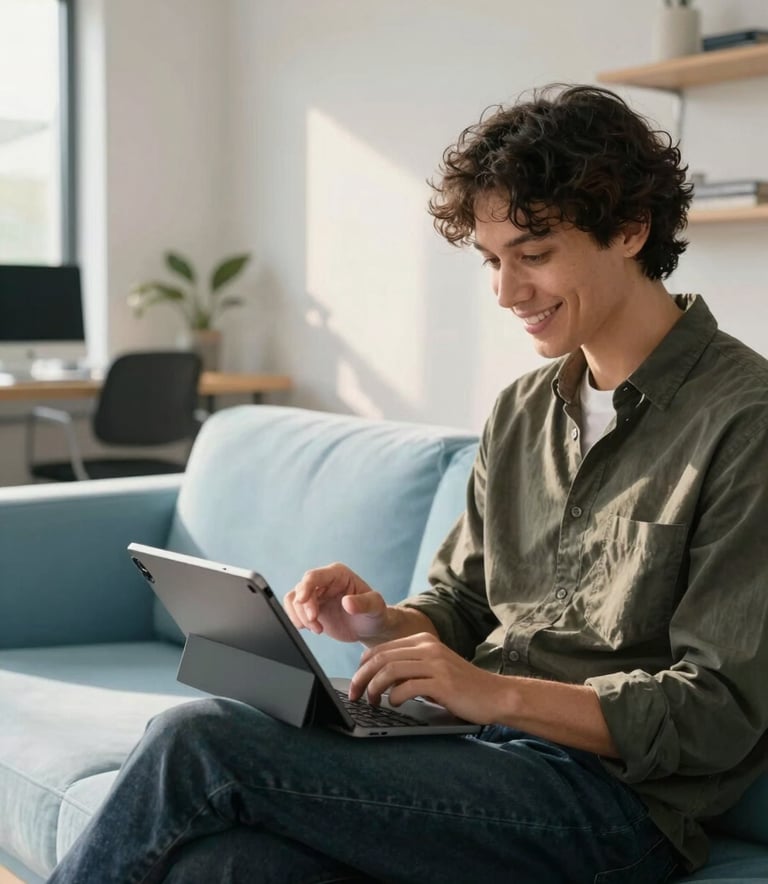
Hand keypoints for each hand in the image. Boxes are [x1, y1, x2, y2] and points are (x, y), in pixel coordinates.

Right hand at [284, 563, 390, 643]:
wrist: (371, 628)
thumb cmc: (375, 613)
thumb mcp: (375, 607)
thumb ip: (363, 603)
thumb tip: (347, 602)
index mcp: (338, 574)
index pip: (314, 576)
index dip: (305, 587)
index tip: (302, 601)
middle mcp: (324, 581)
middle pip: (301, 589)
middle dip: (304, 609)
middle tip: (316, 625)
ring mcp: (316, 595)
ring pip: (294, 599)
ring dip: (300, 617)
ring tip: (318, 629)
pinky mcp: (310, 608)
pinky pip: (294, 610)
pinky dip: (298, 621)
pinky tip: (314, 628)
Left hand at [348, 632, 506, 724]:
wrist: (495, 695)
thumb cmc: (462, 687)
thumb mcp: (433, 670)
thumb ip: (410, 668)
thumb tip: (376, 679)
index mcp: (424, 640)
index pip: (382, 648)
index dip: (362, 666)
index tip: (355, 683)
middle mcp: (428, 647)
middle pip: (381, 658)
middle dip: (362, 677)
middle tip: (354, 695)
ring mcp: (436, 663)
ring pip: (390, 670)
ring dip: (374, 688)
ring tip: (371, 701)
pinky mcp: (443, 683)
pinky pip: (407, 687)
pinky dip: (394, 697)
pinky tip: (393, 704)